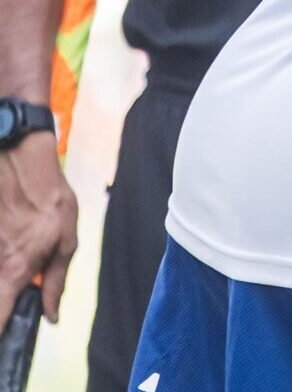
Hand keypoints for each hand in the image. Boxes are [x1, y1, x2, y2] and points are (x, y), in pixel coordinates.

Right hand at [0, 134, 75, 321]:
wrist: (20, 164)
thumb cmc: (49, 201)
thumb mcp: (67, 241)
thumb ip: (57, 282)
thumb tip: (52, 316)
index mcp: (15, 272)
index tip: (5, 346)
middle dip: (1, 310)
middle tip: (11, 309)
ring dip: (2, 288)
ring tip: (16, 274)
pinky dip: (1, 265)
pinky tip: (10, 255)